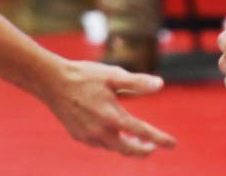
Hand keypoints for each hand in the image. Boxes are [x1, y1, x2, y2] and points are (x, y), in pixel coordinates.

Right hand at [42, 60, 176, 156]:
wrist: (52, 81)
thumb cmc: (84, 75)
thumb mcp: (113, 75)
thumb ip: (138, 82)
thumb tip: (161, 84)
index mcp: (113, 117)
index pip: (143, 133)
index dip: (160, 139)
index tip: (173, 145)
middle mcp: (101, 132)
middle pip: (128, 149)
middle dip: (143, 150)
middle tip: (153, 146)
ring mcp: (88, 137)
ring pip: (113, 147)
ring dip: (126, 145)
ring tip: (134, 137)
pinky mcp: (78, 136)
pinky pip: (99, 143)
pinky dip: (110, 140)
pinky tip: (111, 131)